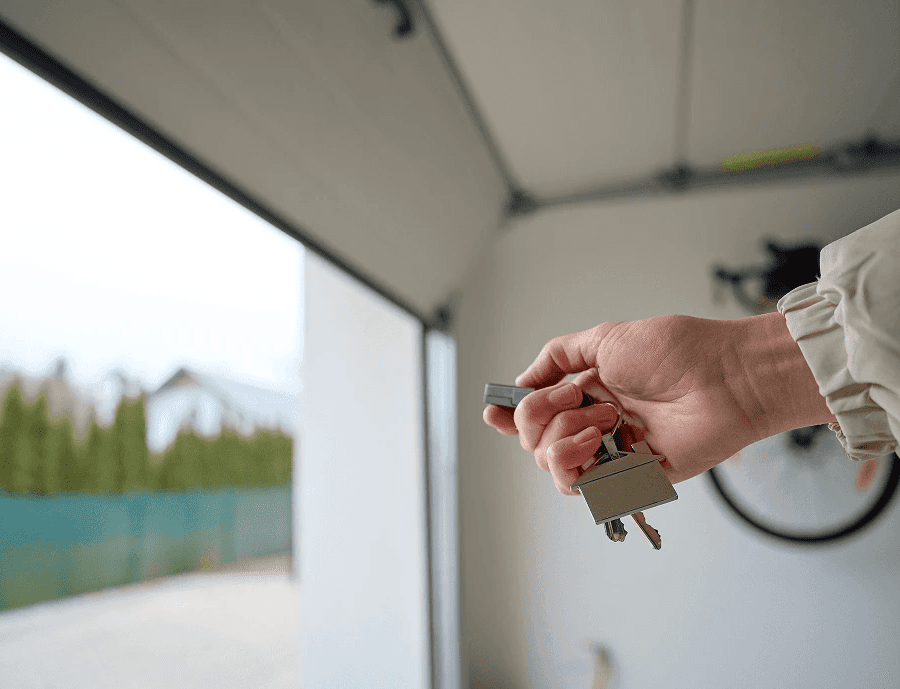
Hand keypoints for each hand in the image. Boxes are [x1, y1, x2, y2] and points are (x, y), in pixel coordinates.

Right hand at [484, 314, 829, 493]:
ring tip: (599, 421)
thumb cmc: (678, 351)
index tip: (494, 413)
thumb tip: (522, 381)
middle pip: (535, 442)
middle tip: (575, 399)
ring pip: (553, 468)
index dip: (511, 417)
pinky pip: (586, 488)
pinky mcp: (633, 478)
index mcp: (588, 392)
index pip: (537, 413)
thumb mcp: (606, 338)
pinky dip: (578, 465)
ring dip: (560, 442)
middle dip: (539, 419)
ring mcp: (613, 452)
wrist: (725, 376)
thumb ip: (558, 357)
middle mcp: (596, 424)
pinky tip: (598, 439)